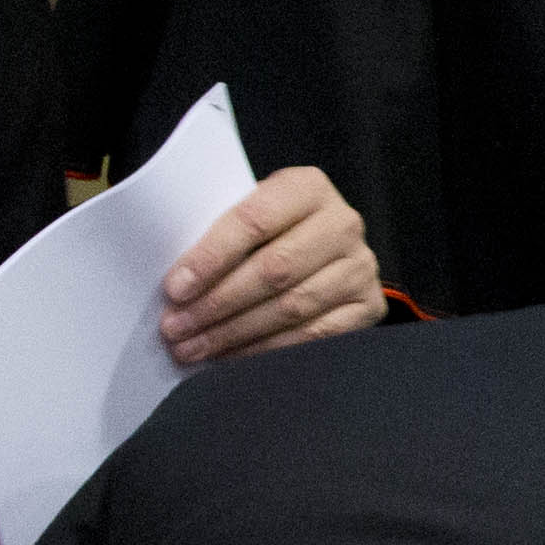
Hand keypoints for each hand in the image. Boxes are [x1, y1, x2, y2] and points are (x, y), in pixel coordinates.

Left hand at [161, 166, 383, 361]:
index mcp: (307, 188)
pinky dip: (268, 350)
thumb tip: (177, 284)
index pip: (255, 221)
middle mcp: (342, 224)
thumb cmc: (269, 231)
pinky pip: (316, 335)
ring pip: (292, 307)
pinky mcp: (369, 305)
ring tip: (194, 347)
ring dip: (235, 332)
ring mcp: (360, 266)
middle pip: (275, 269)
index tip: (175, 289)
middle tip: (176, 328)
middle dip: (218, 303)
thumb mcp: (249, 212)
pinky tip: (233, 356)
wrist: (323, 248)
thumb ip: (221, 234)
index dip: (212, 257)